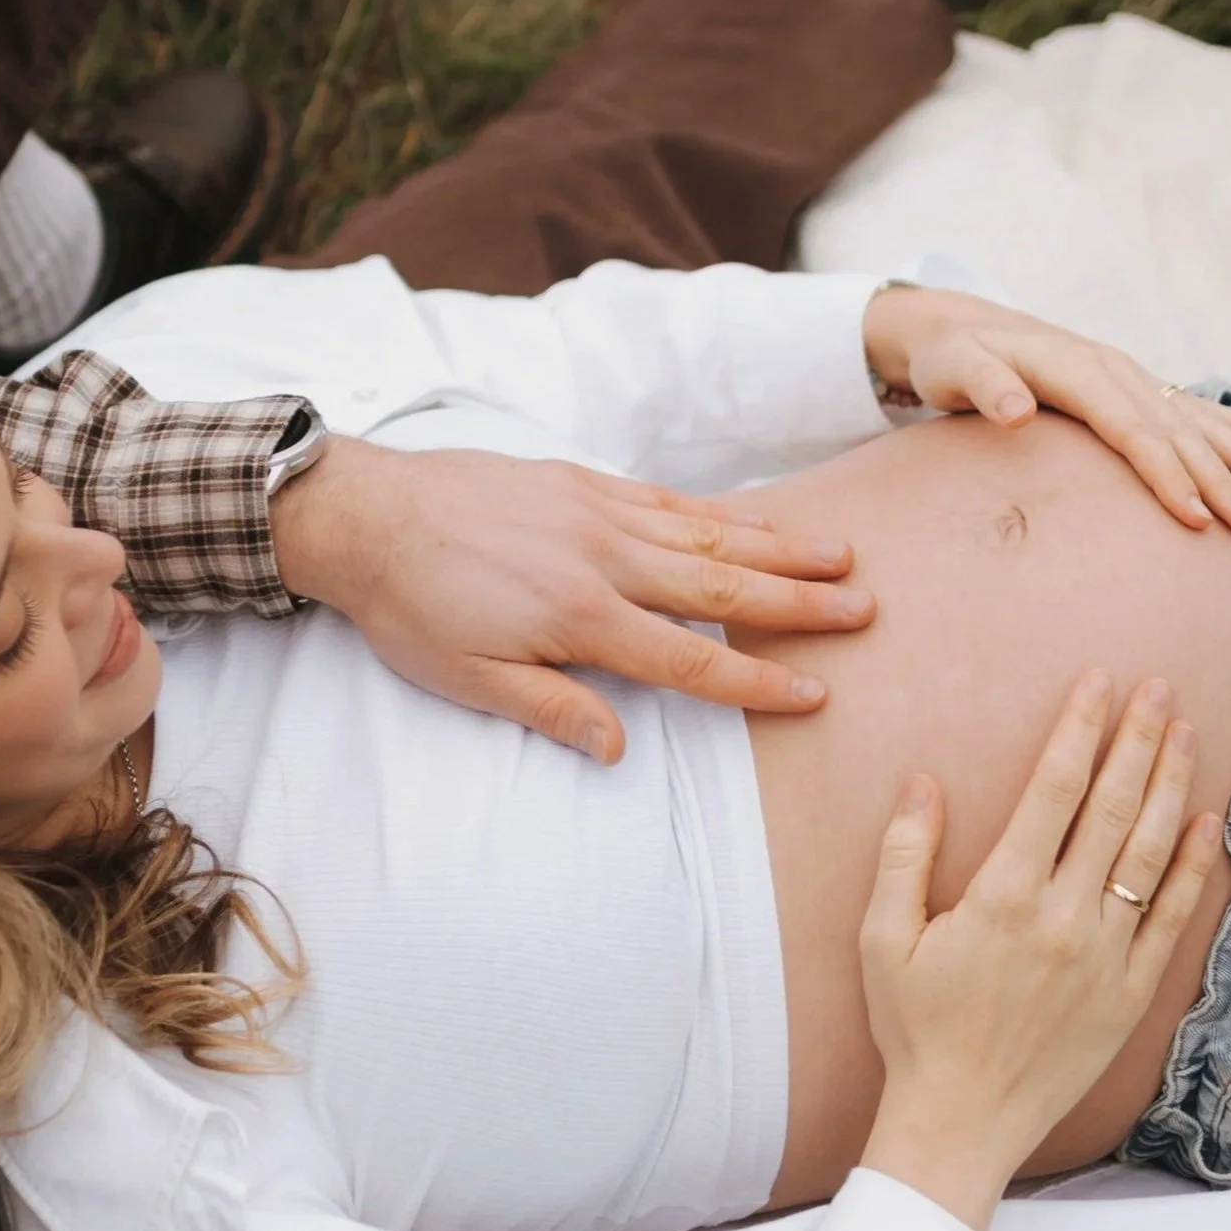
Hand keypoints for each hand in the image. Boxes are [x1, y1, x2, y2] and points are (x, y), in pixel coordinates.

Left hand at [270, 435, 873, 762]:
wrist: (367, 515)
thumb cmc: (411, 607)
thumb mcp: (469, 680)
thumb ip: (551, 710)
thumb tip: (618, 749)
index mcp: (581, 618)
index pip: (688, 661)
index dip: (754, 683)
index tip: (812, 694)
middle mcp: (604, 558)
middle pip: (722, 588)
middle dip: (799, 603)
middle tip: (864, 610)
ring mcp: (597, 512)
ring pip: (707, 534)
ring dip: (778, 548)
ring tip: (840, 557)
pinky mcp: (580, 481)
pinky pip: (666, 498)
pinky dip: (718, 511)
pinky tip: (754, 520)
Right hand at [856, 671, 1221, 1230]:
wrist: (961, 1120)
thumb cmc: (914, 1029)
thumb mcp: (882, 939)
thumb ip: (905, 855)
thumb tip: (923, 782)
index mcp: (1003, 896)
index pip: (1053, 790)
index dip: (1080, 729)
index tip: (1099, 682)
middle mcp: (1064, 917)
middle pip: (1114, 807)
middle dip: (1138, 740)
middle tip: (1160, 687)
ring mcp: (1106, 954)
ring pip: (1152, 852)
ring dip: (1172, 785)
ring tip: (1187, 733)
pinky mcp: (1131, 992)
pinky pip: (1173, 916)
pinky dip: (1196, 866)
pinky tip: (1208, 822)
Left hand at [862, 284, 1230, 531]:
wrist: (958, 327)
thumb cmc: (952, 358)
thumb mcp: (954, 369)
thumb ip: (985, 389)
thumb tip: (1015, 412)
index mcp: (1078, 370)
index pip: (1132, 429)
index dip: (1165, 473)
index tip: (1194, 515)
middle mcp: (1114, 368)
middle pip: (1174, 430)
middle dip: (1216, 477)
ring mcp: (1128, 375)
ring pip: (1193, 418)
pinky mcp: (1132, 386)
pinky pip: (1192, 409)